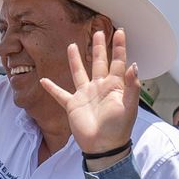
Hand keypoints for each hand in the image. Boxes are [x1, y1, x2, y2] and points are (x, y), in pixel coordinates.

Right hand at [40, 30, 140, 156]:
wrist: (103, 147)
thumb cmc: (118, 128)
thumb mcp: (129, 107)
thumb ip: (132, 86)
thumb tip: (135, 65)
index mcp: (115, 86)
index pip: (118, 62)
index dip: (119, 47)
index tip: (120, 31)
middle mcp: (99, 87)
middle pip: (99, 62)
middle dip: (99, 47)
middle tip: (99, 32)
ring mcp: (86, 95)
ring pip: (79, 72)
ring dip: (75, 60)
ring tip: (72, 45)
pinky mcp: (73, 105)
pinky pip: (60, 95)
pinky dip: (52, 88)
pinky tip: (43, 81)